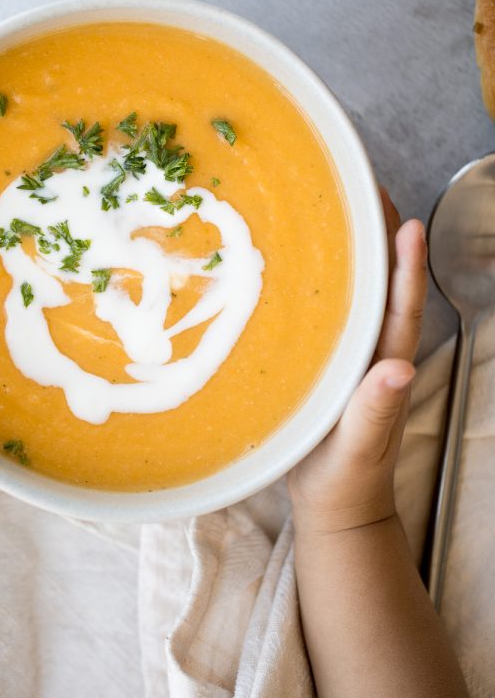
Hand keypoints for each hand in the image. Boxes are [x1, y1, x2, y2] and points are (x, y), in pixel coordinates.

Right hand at [288, 190, 426, 534]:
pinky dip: (316, 285)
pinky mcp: (324, 365)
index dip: (403, 263)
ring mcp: (349, 357)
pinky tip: (293, 268)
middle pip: (378, 285)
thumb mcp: (358, 448)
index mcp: (383, 363)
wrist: (333, 507)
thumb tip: (398, 370)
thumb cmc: (348, 480)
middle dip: (376, 238)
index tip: (403, 219)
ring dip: (349, 254)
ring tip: (333, 211)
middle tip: (362, 190)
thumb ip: (376, 411)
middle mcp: (370, 351)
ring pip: (353, 295)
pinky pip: (325, 315)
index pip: (399, 305)